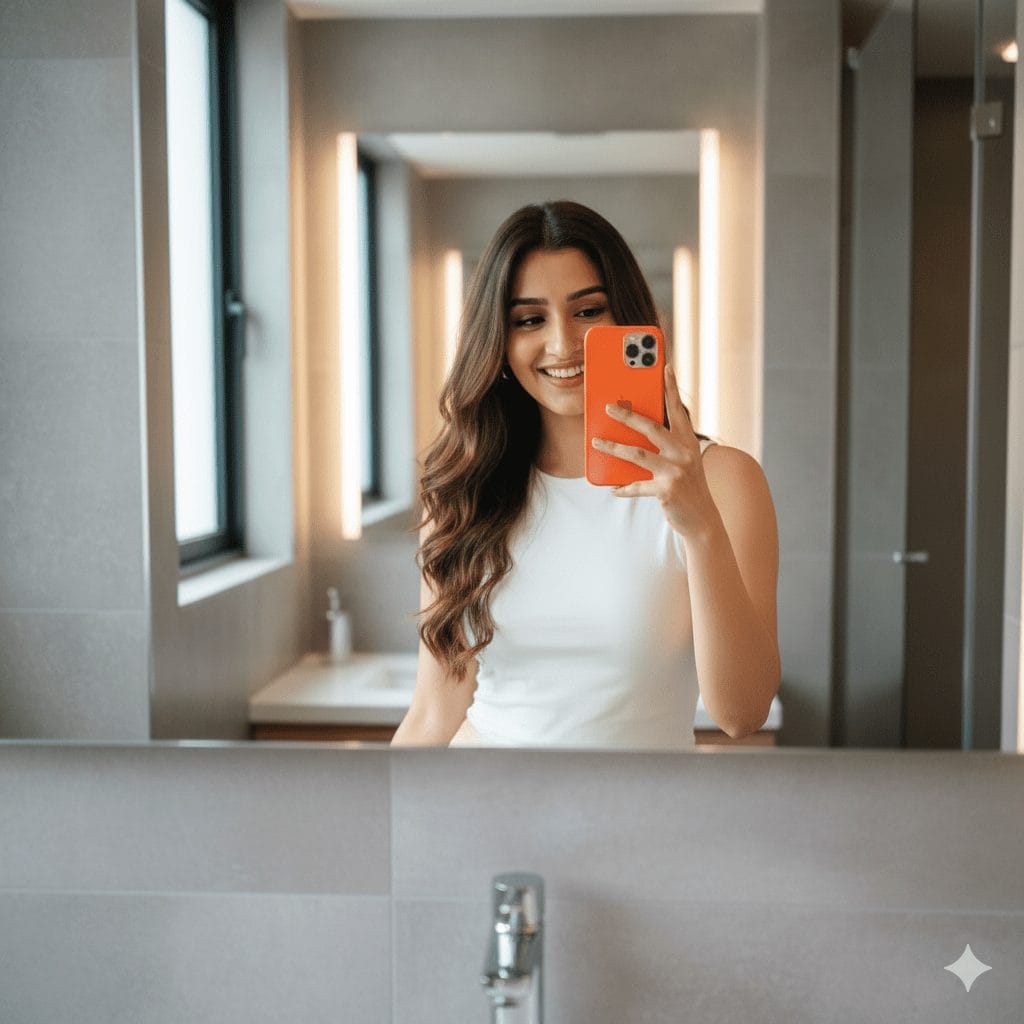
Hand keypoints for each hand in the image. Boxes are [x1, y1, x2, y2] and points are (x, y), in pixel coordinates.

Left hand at [591, 364, 719, 539]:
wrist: (702, 518)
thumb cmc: (686, 484)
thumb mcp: (680, 460)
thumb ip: (663, 445)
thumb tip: (629, 432)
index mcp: (688, 440)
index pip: (677, 409)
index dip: (671, 387)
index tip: (664, 365)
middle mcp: (685, 452)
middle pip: (652, 427)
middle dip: (627, 416)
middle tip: (608, 406)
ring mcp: (677, 471)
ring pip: (638, 455)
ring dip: (614, 448)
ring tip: (596, 443)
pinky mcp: (667, 490)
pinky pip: (637, 486)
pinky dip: (622, 487)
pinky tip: (611, 488)